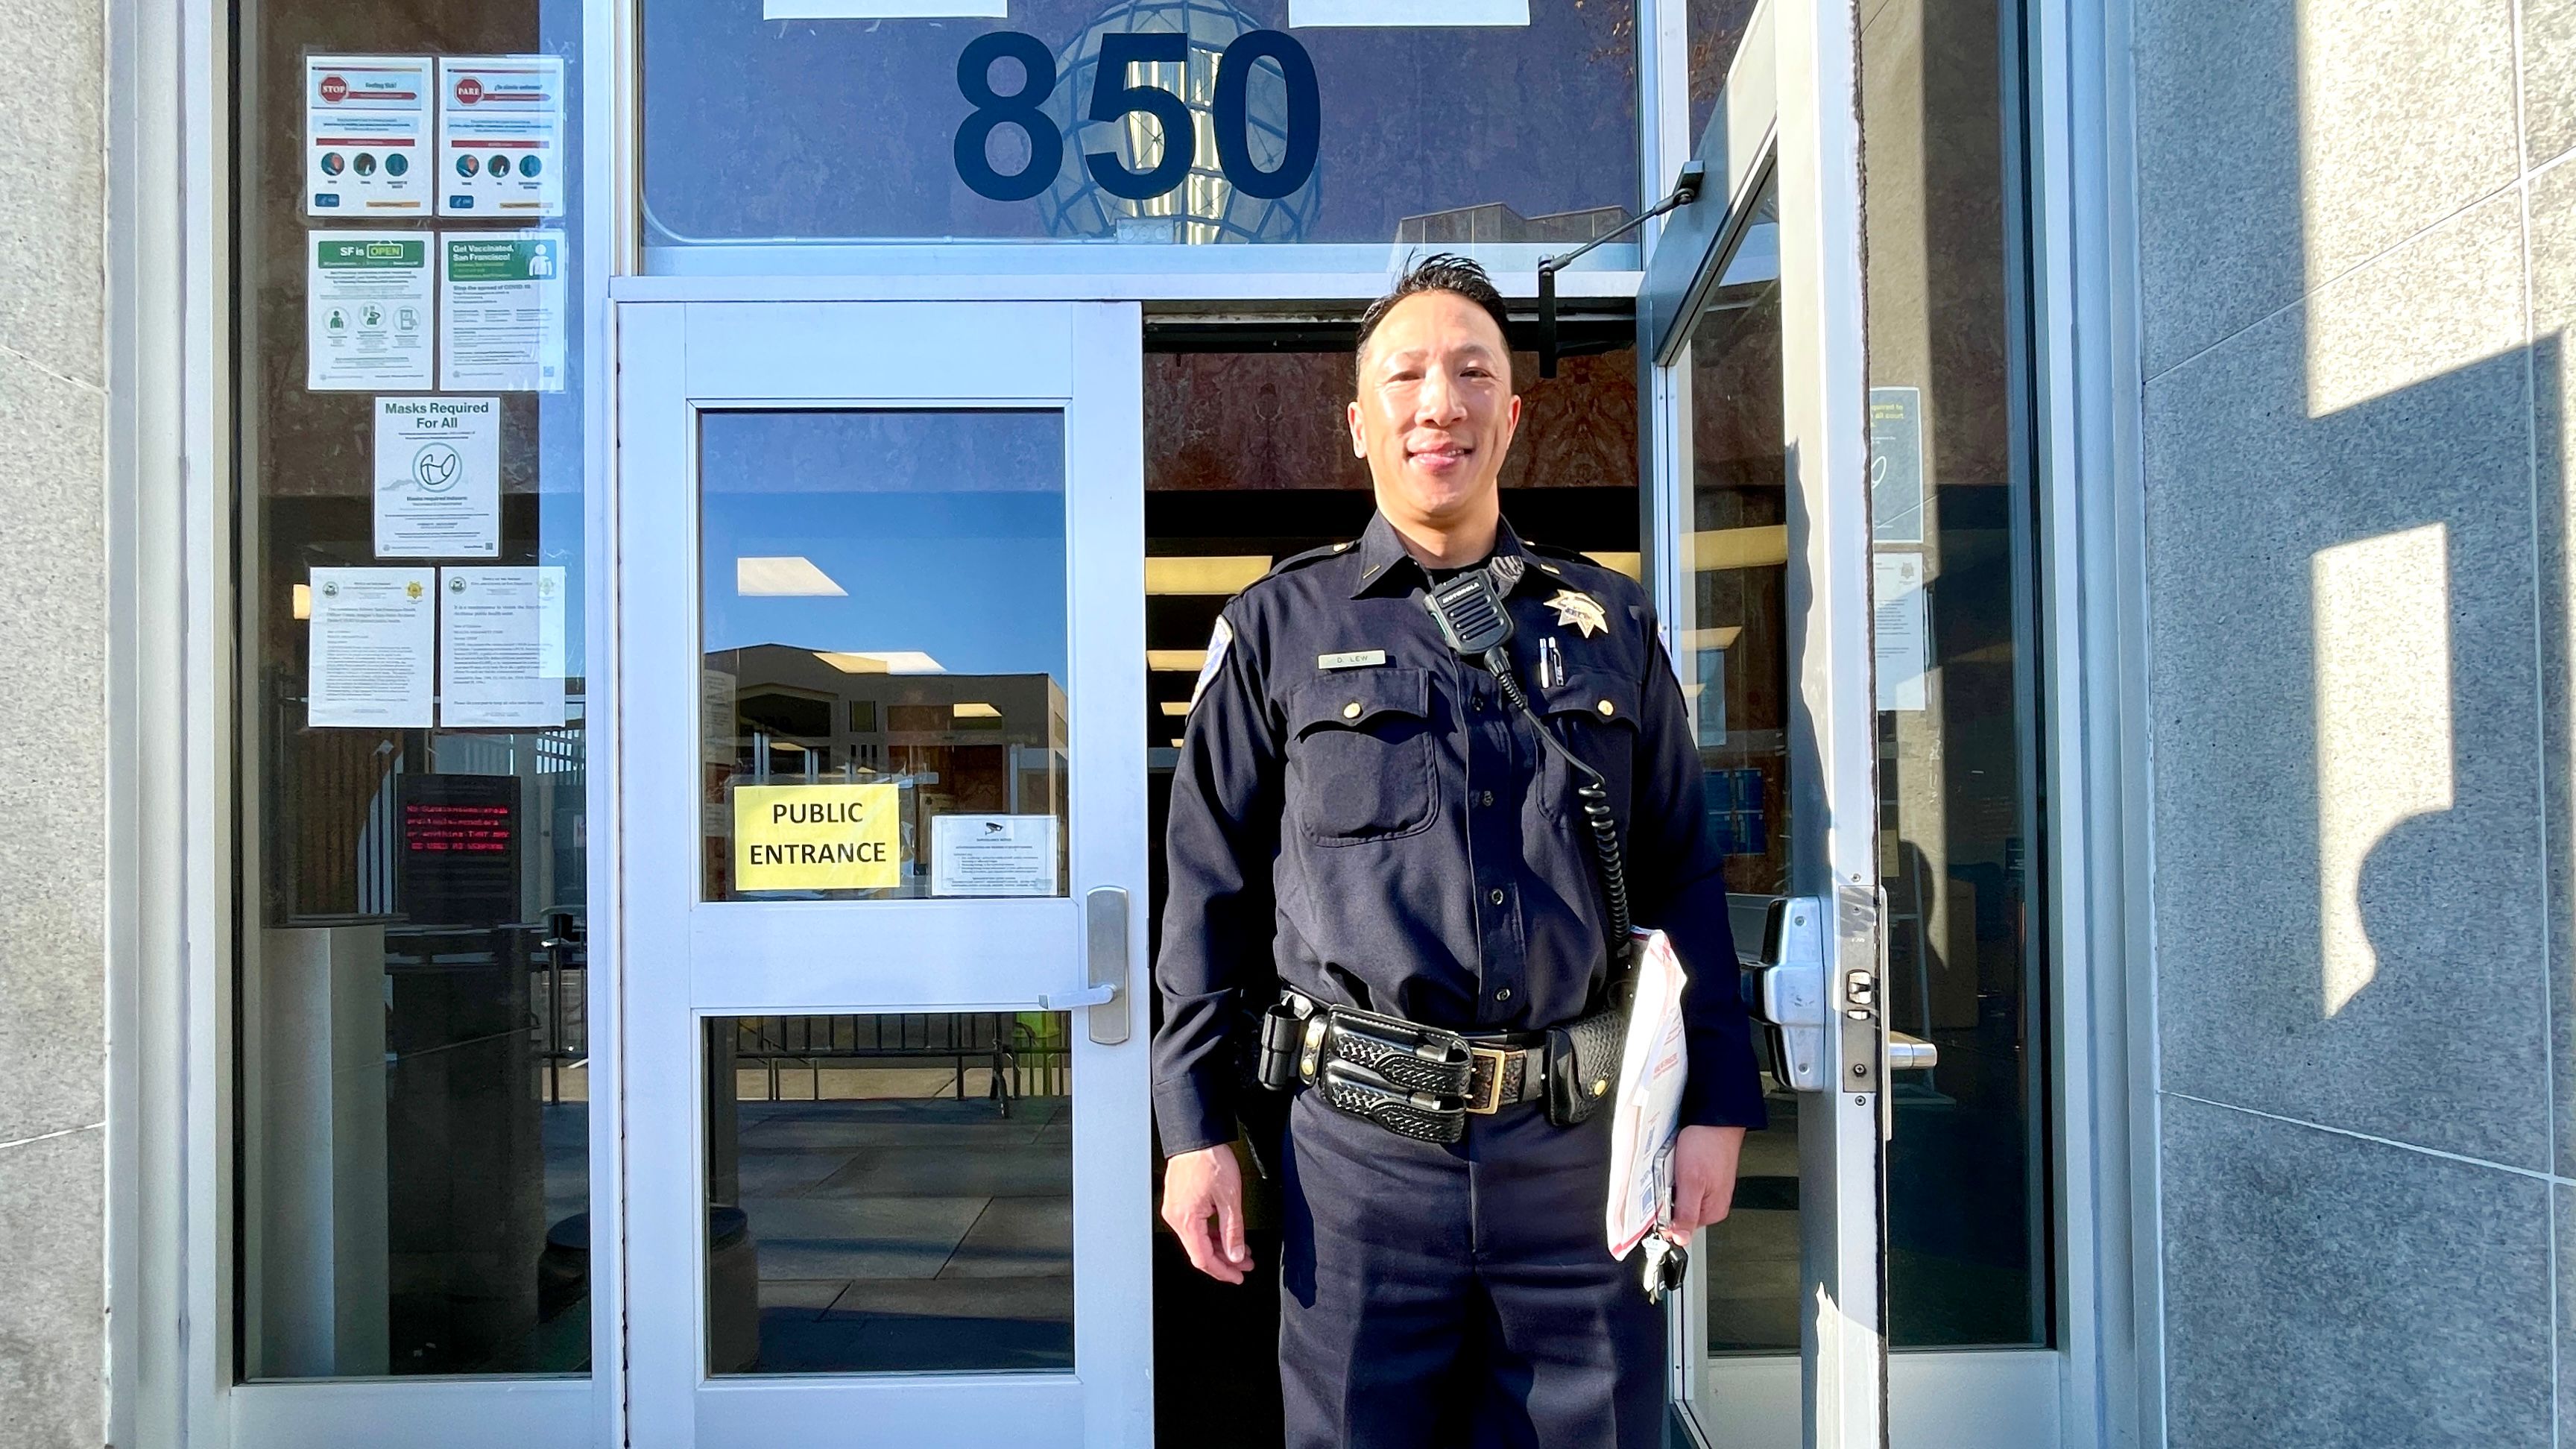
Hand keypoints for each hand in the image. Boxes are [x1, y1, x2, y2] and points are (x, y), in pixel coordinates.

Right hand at [1160, 1144, 1255, 1283]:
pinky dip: (1211, 1232)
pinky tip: (1226, 1233)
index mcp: (1186, 1220)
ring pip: (1198, 1238)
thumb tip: (1235, 1255)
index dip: (1222, 1272)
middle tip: (1245, 1263)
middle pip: (1199, 1251)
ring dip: (1220, 1246)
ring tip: (1241, 1249)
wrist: (1197, 1135)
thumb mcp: (1229, 1199)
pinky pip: (1195, 1225)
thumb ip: (1233, 1231)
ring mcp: (1175, 1209)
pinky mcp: (1179, 1200)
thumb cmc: (1210, 1159)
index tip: (1238, 1276)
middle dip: (1225, 1260)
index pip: (1203, 1260)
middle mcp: (1175, 1217)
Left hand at [1664, 1124, 1745, 1246]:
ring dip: (1670, 1184)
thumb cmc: (1707, 1145)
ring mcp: (1708, 1189)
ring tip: (1675, 1167)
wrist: (1715, 1119)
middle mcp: (1712, 1203)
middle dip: (1667, 1198)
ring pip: (1678, 1196)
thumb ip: (1686, 1213)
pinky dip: (1676, 1174)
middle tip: (1669, 1179)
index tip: (1658, 1202)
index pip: (1679, 1229)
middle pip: (1678, 1212)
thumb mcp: (1691, 1183)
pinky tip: (1678, 1162)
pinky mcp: (1703, 1177)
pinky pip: (1682, 1183)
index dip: (1664, 1217)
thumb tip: (1681, 1239)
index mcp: (1712, 1211)